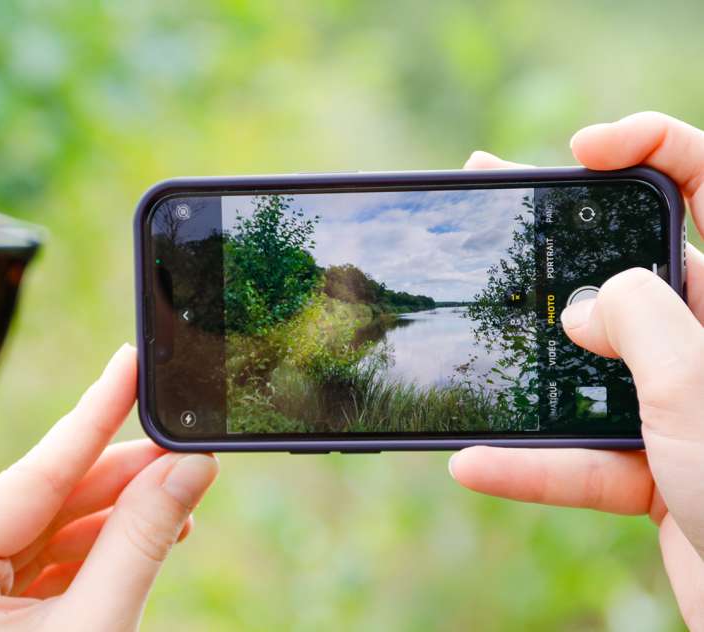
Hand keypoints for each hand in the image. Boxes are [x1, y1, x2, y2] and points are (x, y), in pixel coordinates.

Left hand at [0, 344, 217, 630]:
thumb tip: (191, 467)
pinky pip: (47, 560)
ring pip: (52, 527)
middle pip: (47, 497)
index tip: (131, 360)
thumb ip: (141, 542)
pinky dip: (101, 550)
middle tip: (186, 447)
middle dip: (126, 474)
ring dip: (122, 515)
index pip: (35, 471)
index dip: (96, 411)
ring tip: (181, 499)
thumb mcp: (95, 626)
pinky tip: (148, 537)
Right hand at [451, 113, 703, 628]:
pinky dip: (535, 466)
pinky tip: (476, 463)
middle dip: (563, 240)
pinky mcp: (663, 469)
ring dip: (532, 368)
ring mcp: (689, 407)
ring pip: (597, 370)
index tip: (580, 151)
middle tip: (497, 197)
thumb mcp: (698, 385)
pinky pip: (588, 458)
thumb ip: (637, 320)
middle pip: (635, 269)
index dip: (652, 146)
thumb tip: (585, 308)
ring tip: (468, 326)